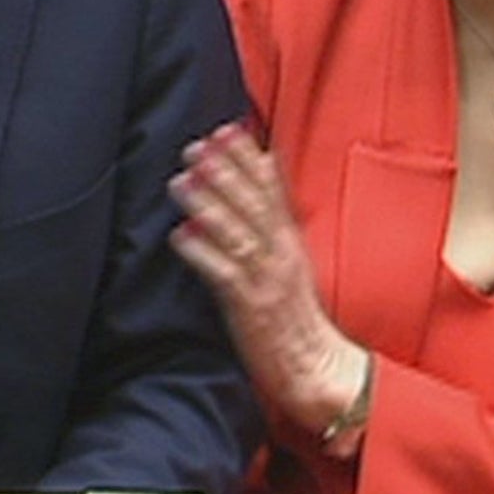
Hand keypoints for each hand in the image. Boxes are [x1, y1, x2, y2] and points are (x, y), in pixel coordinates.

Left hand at [168, 123, 368, 437]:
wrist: (313, 365)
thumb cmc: (292, 310)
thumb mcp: (287, 258)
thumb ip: (267, 222)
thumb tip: (244, 183)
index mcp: (289, 239)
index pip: (272, 189)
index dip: (248, 158)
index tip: (227, 128)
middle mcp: (280, 253)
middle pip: (253, 205)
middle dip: (224, 172)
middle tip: (196, 145)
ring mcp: (265, 279)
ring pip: (237, 234)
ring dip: (207, 205)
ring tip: (180, 182)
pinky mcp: (249, 307)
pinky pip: (224, 276)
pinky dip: (202, 254)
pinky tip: (180, 236)